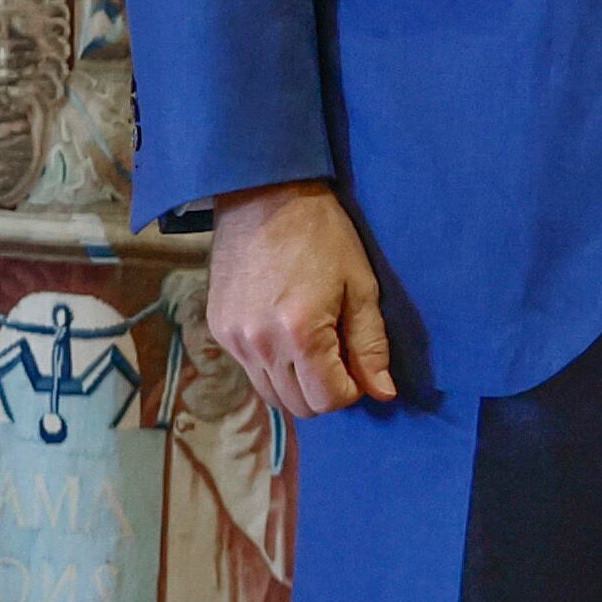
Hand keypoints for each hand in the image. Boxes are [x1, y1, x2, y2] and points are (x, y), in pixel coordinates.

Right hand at [208, 179, 396, 420]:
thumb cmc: (323, 235)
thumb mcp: (360, 286)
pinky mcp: (218, 329)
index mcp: (301, 334)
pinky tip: (286, 334)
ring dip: (298, 384)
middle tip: (339, 355)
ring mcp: (233, 339)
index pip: (329, 399)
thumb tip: (383, 394)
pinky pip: (250, 371)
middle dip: (326, 391)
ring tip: (313, 345)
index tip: (358, 363)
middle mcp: (260, 345)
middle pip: (298, 406)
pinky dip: (273, 366)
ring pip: (271, 394)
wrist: (264, 195)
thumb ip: (370, 345)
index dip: (352, 389)